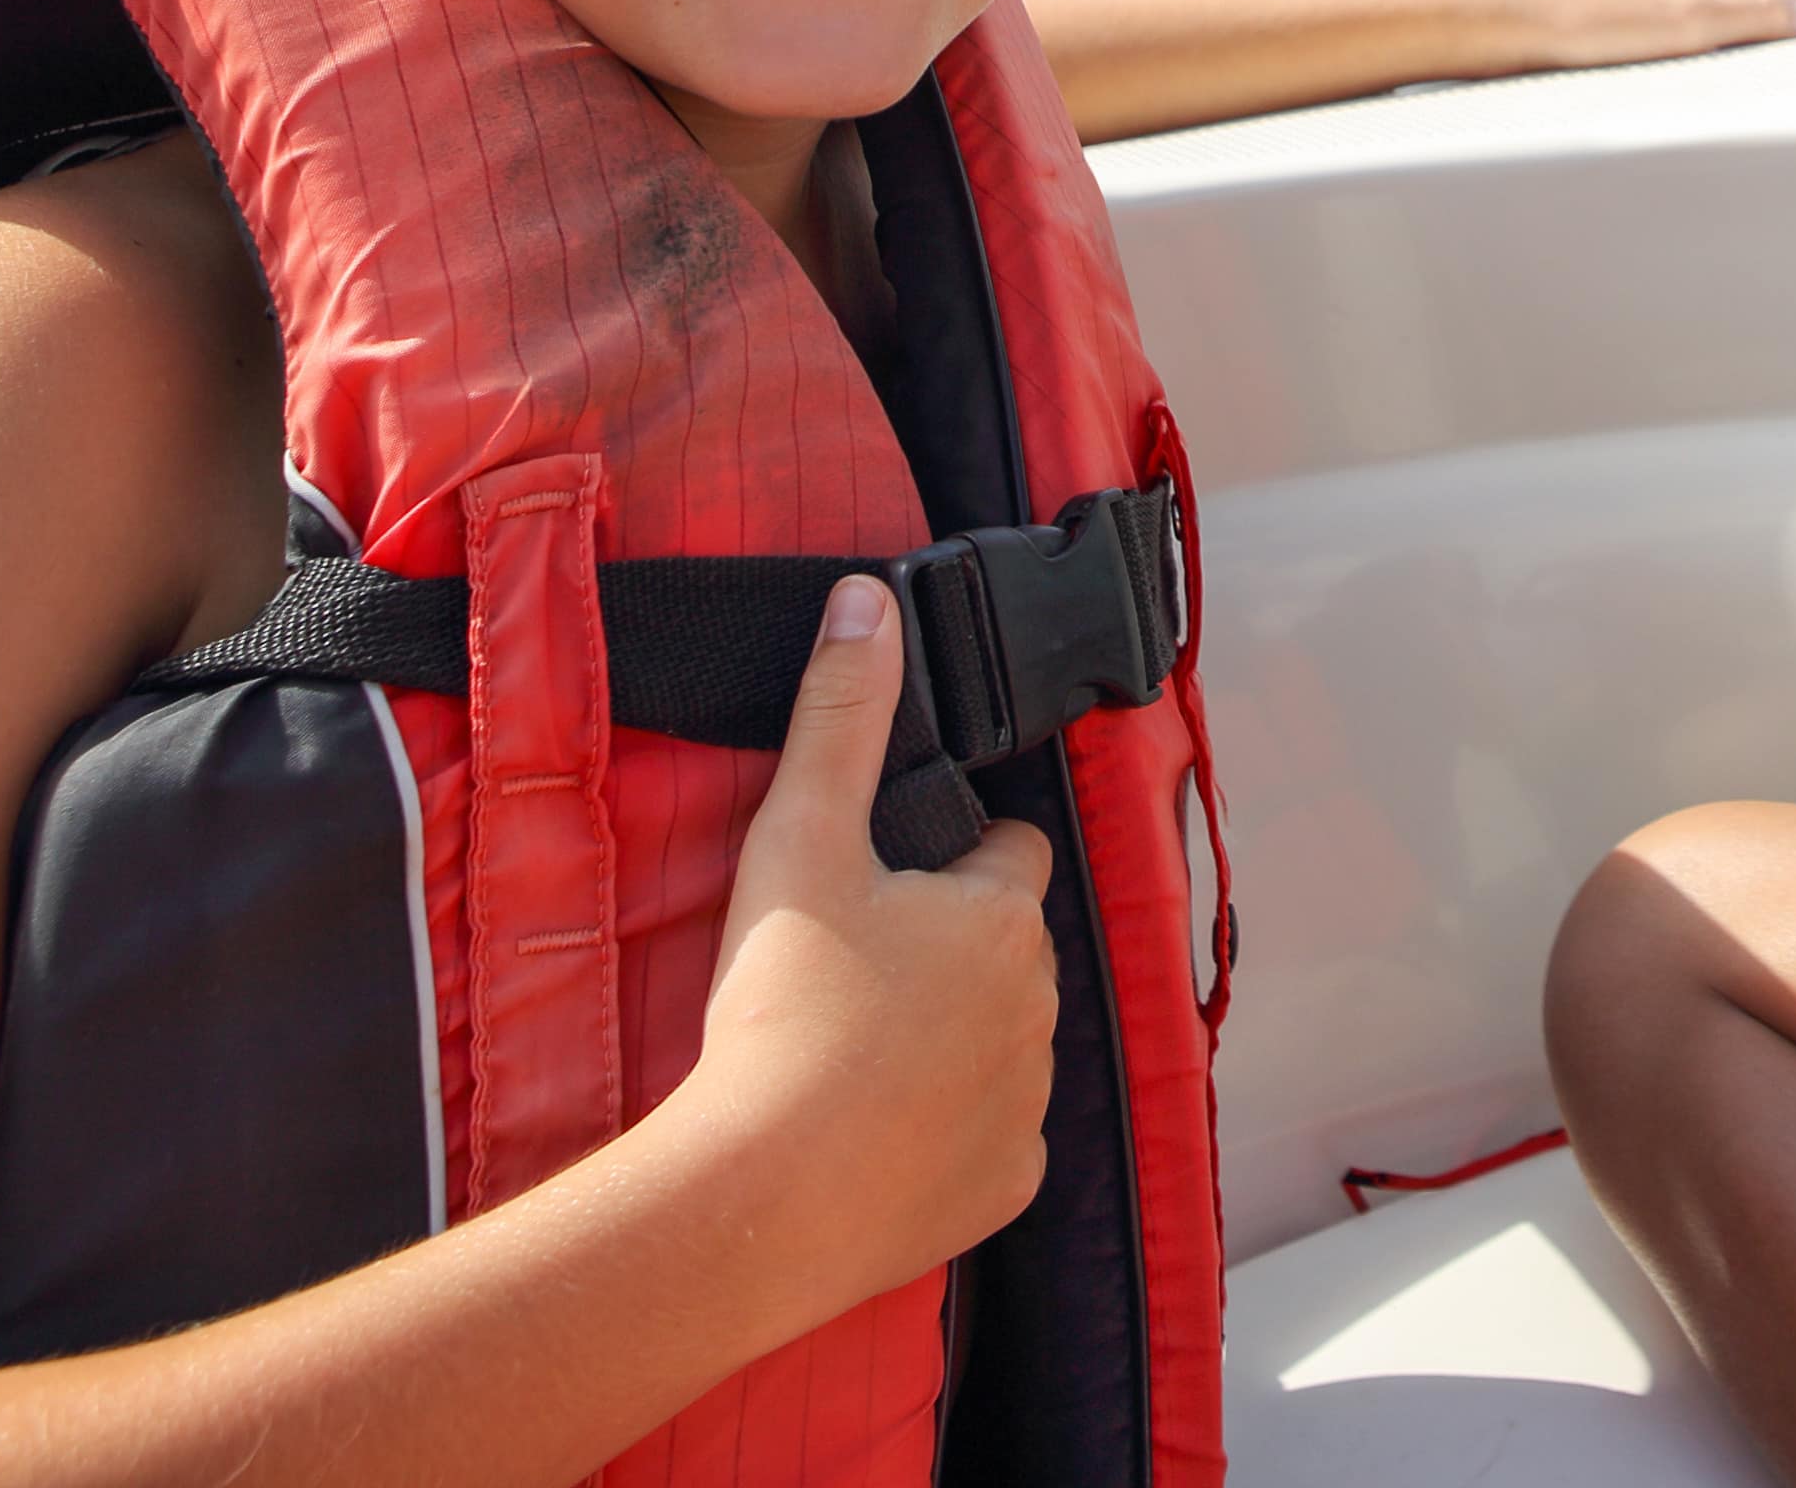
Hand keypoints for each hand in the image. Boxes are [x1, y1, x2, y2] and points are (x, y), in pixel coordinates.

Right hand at [676, 578, 1059, 1307]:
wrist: (755, 1195)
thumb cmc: (779, 1012)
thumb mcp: (799, 838)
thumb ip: (839, 713)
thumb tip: (865, 600)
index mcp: (1002, 914)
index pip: (1005, 850)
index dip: (948, 859)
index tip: (884, 888)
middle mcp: (1040, 1002)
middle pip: (1005, 948)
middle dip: (949, 950)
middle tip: (852, 975)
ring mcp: (1027, 1101)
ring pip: (1002, 1042)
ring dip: (950, 1040)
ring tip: (852, 1055)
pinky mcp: (1005, 1187)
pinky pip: (990, 1142)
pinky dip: (945, 1136)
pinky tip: (876, 1135)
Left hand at [1472, 0, 1795, 68]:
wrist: (1494, 19)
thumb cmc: (1587, 23)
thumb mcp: (1684, 26)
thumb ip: (1755, 18)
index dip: (1780, 15)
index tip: (1736, 51)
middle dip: (1739, 23)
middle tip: (1691, 55)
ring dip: (1701, 30)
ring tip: (1652, 52)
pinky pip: (1672, 0)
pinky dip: (1666, 29)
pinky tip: (1629, 48)